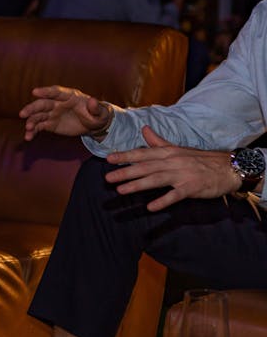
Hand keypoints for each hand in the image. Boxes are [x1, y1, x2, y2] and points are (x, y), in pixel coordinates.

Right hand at [19, 85, 111, 140]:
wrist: (93, 124)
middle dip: (32, 108)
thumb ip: (95, 107)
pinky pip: (39, 126)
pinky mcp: (49, 123)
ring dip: (31, 121)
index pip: (56, 92)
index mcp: (69, 96)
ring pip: (38, 116)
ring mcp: (52, 113)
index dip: (45, 91)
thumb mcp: (99, 112)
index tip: (34, 92)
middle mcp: (57, 103)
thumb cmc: (96, 115)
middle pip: (42, 104)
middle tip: (22, 114)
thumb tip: (92, 101)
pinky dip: (32, 131)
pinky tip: (28, 137)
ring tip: (28, 128)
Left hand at [104, 126, 238, 210]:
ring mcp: (182, 175)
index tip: (108, 159)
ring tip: (121, 190)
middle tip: (107, 178)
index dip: (125, 156)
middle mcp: (173, 161)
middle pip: (145, 167)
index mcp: (168, 152)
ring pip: (156, 179)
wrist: (228, 168)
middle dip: (125, 172)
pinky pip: (175, 195)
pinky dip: (163, 201)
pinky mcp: (192, 188)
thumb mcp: (178, 149)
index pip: (143, 153)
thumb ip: (158, 142)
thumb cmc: (200, 159)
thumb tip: (144, 129)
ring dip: (138, 185)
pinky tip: (151, 207)